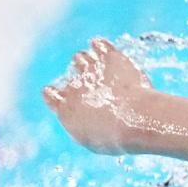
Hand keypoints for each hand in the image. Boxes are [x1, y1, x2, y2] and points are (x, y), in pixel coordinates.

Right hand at [42, 38, 159, 153]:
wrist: (136, 120)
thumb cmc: (117, 137)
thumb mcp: (93, 140)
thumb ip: (83, 126)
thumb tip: (84, 120)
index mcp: (65, 107)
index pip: (51, 95)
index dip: (58, 95)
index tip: (69, 99)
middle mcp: (74, 86)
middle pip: (71, 76)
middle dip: (83, 81)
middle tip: (100, 90)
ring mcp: (91, 70)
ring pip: (82, 58)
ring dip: (89, 62)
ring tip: (102, 70)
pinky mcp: (111, 59)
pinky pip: (100, 45)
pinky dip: (100, 46)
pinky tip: (103, 48)